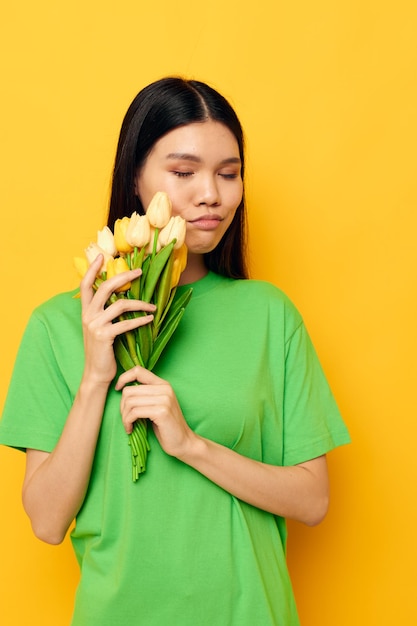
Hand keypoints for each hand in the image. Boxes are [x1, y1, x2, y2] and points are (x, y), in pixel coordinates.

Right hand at [80, 255, 155, 385]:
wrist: (96, 374)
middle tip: (139, 271)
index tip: (100, 256)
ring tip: (153, 306)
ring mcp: (95, 325)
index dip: (92, 270)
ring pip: (120, 305)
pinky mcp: (104, 336)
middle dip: (124, 276)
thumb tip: (121, 298)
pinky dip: (140, 320)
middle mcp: (88, 316)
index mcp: (85, 312)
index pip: (85, 285)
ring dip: (140, 304)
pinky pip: (126, 323)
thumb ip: (104, 313)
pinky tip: (150, 319)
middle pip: (105, 288)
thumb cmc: (102, 351)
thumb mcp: (99, 329)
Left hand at [115, 366, 195, 458]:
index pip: (138, 370)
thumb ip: (145, 394)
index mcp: (163, 384)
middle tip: (126, 418)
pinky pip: (134, 412)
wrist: (183, 442)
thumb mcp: (157, 405)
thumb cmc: (166, 426)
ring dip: (124, 416)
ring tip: (129, 424)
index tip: (118, 389)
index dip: (124, 378)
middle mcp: (164, 388)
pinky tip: (130, 429)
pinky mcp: (161, 411)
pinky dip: (128, 422)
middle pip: (129, 390)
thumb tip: (123, 389)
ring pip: (130, 401)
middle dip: (122, 406)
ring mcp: (164, 399)